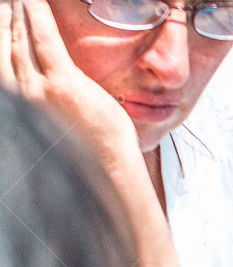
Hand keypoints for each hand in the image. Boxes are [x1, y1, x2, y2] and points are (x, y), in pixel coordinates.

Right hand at [0, 0, 137, 159]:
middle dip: (6, 14)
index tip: (4, 11)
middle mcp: (21, 96)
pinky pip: (44, 40)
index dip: (0, 29)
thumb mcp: (54, 118)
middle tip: (11, 0)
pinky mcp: (62, 86)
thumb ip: (41, 93)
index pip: (0, 56)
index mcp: (18, 104)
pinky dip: (37, 14)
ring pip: (19, 37)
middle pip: (4, 41)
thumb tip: (44, 72)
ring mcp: (39, 91)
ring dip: (19, 10)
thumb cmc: (87, 145)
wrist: (107, 169)